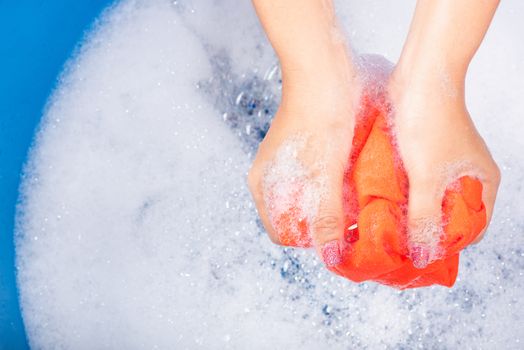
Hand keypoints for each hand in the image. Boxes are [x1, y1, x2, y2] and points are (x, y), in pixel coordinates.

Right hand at [248, 56, 358, 264]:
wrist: (324, 68)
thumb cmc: (318, 116)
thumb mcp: (324, 172)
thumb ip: (326, 214)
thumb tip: (330, 255)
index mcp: (264, 184)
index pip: (281, 231)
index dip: (308, 241)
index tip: (337, 238)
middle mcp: (273, 176)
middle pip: (297, 216)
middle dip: (324, 224)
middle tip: (353, 225)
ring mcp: (290, 162)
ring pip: (310, 198)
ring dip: (333, 206)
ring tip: (359, 205)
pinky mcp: (307, 150)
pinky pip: (319, 180)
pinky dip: (337, 187)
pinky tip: (357, 183)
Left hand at [387, 69, 499, 264]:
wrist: (418, 77)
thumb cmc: (431, 122)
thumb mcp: (427, 177)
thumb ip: (425, 218)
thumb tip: (423, 254)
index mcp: (482, 182)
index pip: (472, 228)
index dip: (449, 244)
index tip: (422, 255)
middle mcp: (467, 175)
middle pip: (449, 215)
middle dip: (426, 230)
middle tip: (400, 245)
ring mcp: (446, 164)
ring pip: (430, 199)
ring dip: (412, 212)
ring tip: (389, 228)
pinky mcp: (425, 153)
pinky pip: (416, 182)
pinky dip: (404, 194)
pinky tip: (384, 204)